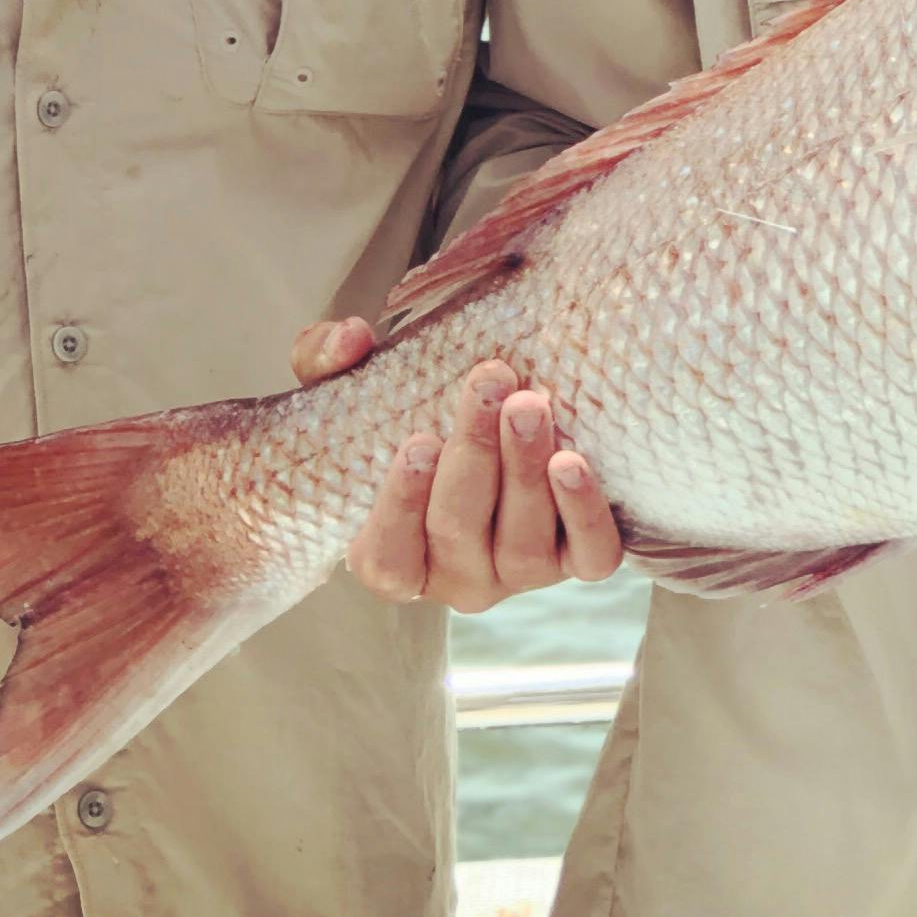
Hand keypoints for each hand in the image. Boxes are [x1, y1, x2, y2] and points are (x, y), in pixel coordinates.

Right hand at [291, 320, 626, 609]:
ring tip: (529, 406)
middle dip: (473, 454)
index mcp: (393, 557)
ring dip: (525, 470)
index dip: (399, 505)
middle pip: (457, 530)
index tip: (417, 441)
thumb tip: (350, 338)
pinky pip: (590, 555)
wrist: (487, 416)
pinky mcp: (577, 560)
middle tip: (489, 382)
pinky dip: (584, 512)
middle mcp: (456, 579)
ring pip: (522, 543)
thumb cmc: (410, 413)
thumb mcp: (353, 388)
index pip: (388, 557)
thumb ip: (327, 360)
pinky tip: (573, 462)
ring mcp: (518, 574)